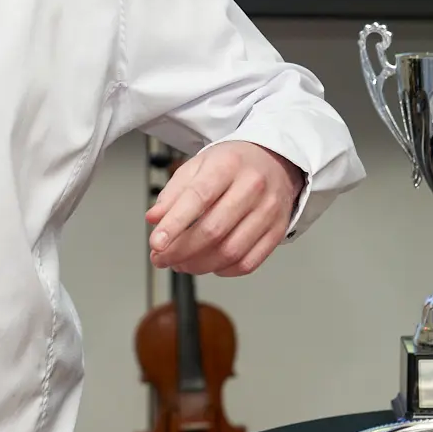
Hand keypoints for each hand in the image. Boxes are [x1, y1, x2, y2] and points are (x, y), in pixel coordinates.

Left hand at [146, 142, 304, 277]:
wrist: (274, 161)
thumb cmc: (232, 164)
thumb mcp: (198, 165)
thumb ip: (173, 193)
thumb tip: (154, 218)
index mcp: (227, 165)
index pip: (198, 197)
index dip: (174, 224)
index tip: (156, 243)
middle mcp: (252, 186)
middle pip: (213, 230)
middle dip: (181, 251)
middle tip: (161, 258)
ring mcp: (268, 210)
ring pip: (230, 251)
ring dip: (199, 265)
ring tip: (181, 263)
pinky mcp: (277, 231)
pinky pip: (248, 262)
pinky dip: (223, 270)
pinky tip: (209, 264)